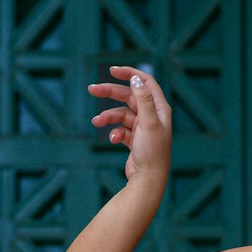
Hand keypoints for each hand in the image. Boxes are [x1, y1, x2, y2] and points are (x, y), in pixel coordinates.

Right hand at [88, 65, 171, 185]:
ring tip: (96, 122)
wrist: (148, 180)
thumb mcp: (148, 123)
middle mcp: (152, 116)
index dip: (130, 74)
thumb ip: (143, 99)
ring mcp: (142, 128)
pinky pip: (120, 129)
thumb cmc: (152, 152)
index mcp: (160, 108)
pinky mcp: (134, 140)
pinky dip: (114, 132)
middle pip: (129, 96)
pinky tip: (113, 140)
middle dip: (110, 93)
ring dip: (108, 117)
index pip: (145, 82)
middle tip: (92, 89)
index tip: (112, 70)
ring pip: (121, 114)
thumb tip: (136, 78)